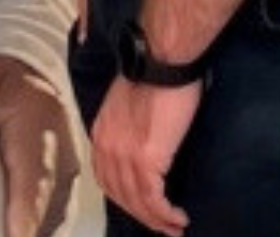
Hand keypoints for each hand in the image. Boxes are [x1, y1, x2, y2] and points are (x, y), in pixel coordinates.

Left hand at [89, 74, 198, 235]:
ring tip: (173, 227)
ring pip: (136, 201)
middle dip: (140, 214)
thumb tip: (146, 140)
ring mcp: (124, 153)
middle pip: (118, 194)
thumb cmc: (156, 72)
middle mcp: (107, 146)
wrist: (163, 59)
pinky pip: (152, 198)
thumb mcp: (132, 103)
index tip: (141, 207)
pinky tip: (177, 218)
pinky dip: (164, 213)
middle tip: (161, 225)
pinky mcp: (146, 157)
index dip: (124, 197)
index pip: (106, 176)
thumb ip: (131, 126)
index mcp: (102, 133)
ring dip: (156, 219)